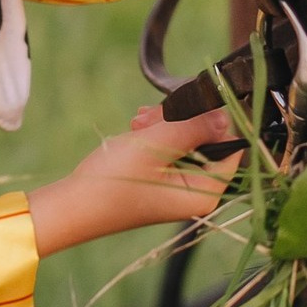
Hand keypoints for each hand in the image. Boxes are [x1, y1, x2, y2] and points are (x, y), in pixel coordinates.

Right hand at [28, 105, 239, 256]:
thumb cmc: (114, 181)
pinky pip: (170, 147)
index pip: (232, 147)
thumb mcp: (156, 145)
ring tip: (138, 121)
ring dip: (165, 123)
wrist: (74, 205)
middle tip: (152, 114)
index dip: (217, 120)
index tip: (194, 101)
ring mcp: (178, 186)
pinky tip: (136, 126)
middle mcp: (197, 192)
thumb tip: (224, 113)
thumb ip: (194, 126)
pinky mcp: (160, 179)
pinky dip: (155, 133)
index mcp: (205, 193)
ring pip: (187, 139)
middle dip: (182, 119)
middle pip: (207, 140)